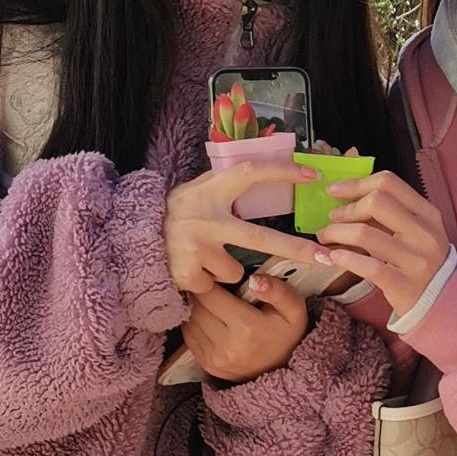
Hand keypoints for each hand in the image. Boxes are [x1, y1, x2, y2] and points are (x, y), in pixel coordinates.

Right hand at [164, 161, 321, 295]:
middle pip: (261, 239)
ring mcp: (196, 246)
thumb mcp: (196, 190)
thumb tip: (263, 170)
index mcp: (210, 190)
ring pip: (236, 270)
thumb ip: (224, 185)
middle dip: (297, 250)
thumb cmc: (173, 213)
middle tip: (326, 258)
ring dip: (226, 269)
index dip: (282, 171)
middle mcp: (204, 217)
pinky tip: (190, 270)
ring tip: (202, 257)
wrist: (130, 238)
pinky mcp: (188, 273)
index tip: (313, 175)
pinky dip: (207, 282)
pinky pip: (216, 285)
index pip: (250, 173)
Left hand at [180, 270, 310, 381]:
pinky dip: (195, 324)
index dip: (210, 281)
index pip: (209, 294)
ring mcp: (214, 358)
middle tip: (215, 288)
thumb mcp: (294, 309)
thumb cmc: (286, 335)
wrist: (281, 370)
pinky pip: (189, 336)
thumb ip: (278, 290)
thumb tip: (254, 280)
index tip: (219, 278)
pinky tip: (209, 319)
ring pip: (190, 320)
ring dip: (197, 308)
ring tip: (213, 304)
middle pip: (196, 307)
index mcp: (247, 327)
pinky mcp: (207, 365)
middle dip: (202, 293)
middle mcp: (227, 346)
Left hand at [314, 171, 452, 318]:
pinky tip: (333, 257)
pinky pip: (367, 266)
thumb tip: (348, 194)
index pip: (389, 183)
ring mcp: (416, 260)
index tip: (334, 190)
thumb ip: (390, 211)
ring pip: (366, 234)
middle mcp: (424, 233)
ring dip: (337, 233)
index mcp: (427, 213)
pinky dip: (345, 258)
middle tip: (332, 218)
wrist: (441, 300)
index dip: (356, 184)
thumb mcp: (416, 230)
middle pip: (376, 202)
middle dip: (346, 209)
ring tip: (326, 237)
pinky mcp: (403, 285)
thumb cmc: (420, 259)